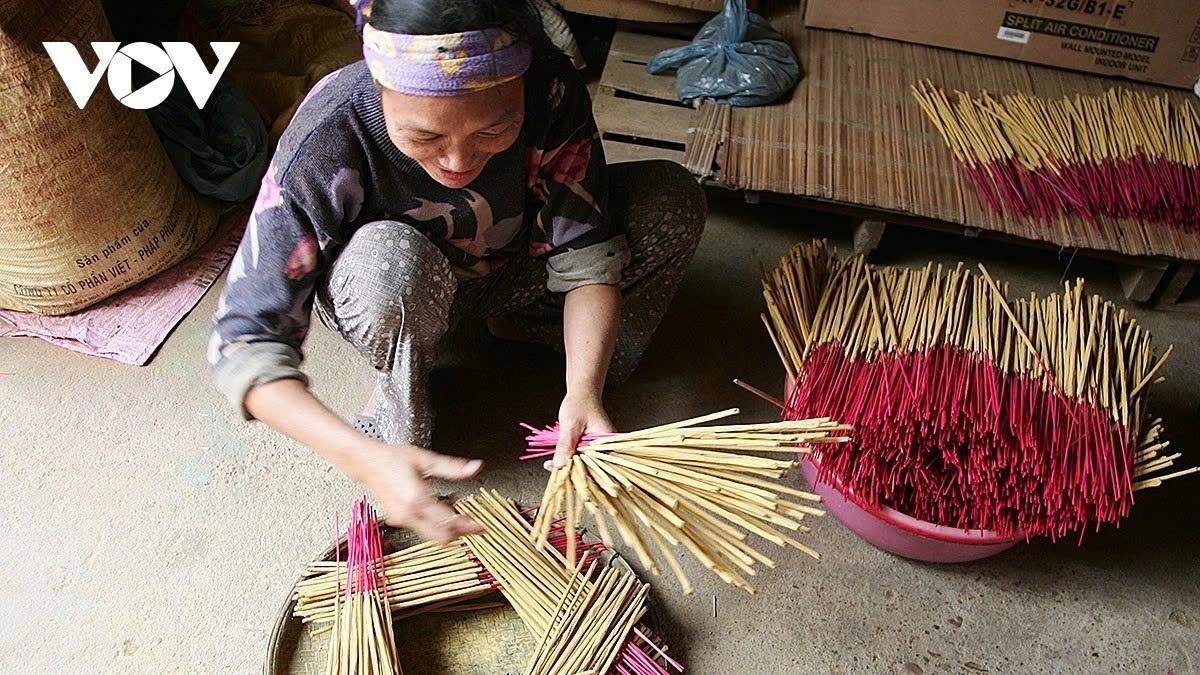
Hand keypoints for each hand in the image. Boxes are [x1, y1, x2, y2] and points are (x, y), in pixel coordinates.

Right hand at [358, 441, 485, 543]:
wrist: (365, 462)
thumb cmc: (392, 458)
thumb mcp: (426, 459)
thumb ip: (452, 467)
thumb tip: (475, 467)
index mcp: (417, 499)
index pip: (449, 523)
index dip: (468, 527)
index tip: (481, 526)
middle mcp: (409, 514)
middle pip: (441, 538)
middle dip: (459, 532)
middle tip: (472, 521)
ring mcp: (402, 519)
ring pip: (432, 535)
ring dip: (447, 526)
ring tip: (456, 508)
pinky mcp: (398, 520)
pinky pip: (422, 528)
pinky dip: (434, 522)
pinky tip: (439, 505)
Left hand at [550, 391, 615, 469]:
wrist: (582, 394)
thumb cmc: (580, 404)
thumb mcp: (570, 424)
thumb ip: (565, 445)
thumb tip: (559, 464)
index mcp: (608, 442)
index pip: (595, 466)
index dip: (578, 472)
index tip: (560, 471)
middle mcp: (606, 448)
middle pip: (589, 469)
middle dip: (571, 471)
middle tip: (552, 468)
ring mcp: (598, 449)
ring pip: (584, 465)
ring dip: (568, 466)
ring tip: (552, 465)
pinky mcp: (590, 449)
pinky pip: (581, 459)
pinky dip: (569, 460)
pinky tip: (557, 460)